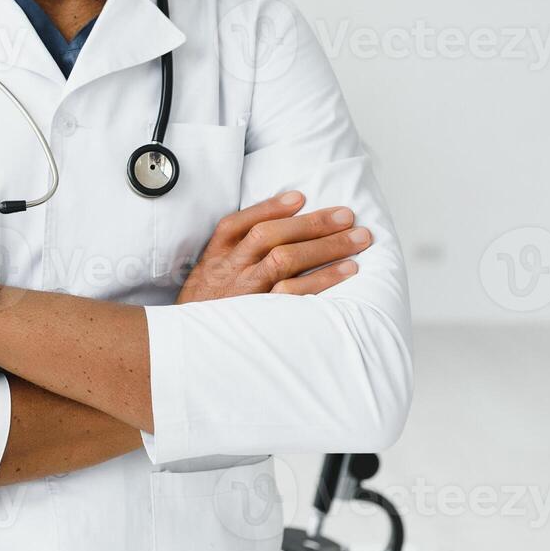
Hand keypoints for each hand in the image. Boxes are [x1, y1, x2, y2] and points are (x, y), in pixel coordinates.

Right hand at [176, 190, 369, 303]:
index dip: (269, 207)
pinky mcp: (261, 316)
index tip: (300, 196)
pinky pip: (295, 293)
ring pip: (285, 259)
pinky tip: (347, 270)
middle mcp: (229, 270)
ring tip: (358, 239)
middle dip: (311, 223)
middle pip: (269, 236)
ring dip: (325, 246)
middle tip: (347, 216)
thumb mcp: (206, 281)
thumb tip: (271, 236)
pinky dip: (323, 279)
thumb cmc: (206, 314)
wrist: (190, 353)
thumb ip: (231, 259)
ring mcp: (245, 293)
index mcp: (214, 259)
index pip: (238, 224)